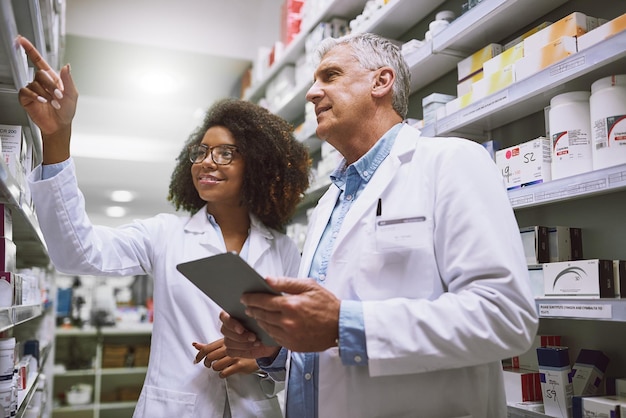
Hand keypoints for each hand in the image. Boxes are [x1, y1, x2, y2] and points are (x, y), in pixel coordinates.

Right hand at [16, 35, 77, 162]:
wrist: (60, 125)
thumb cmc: (66, 111)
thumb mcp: (72, 95)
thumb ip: (68, 80)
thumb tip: (66, 66)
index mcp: (52, 78)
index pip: (38, 61)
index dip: (30, 49)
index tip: (21, 40)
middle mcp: (41, 82)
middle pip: (40, 73)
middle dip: (51, 85)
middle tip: (58, 96)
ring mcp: (33, 89)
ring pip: (35, 83)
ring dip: (46, 94)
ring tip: (53, 103)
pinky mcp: (26, 98)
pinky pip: (26, 91)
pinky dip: (36, 96)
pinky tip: (43, 102)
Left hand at [192, 339, 259, 377]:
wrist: (260, 351)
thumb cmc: (242, 347)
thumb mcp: (226, 344)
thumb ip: (210, 346)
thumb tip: (195, 345)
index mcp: (224, 341)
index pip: (207, 348)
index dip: (199, 354)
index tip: (197, 360)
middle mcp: (229, 347)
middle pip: (210, 357)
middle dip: (206, 363)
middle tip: (208, 365)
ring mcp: (234, 356)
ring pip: (216, 366)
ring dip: (216, 368)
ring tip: (220, 367)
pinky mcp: (239, 365)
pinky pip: (224, 372)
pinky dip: (222, 374)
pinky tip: (226, 371)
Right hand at [220, 311, 282, 358]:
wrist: (270, 338)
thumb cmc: (264, 325)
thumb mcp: (262, 318)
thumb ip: (254, 314)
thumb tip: (252, 313)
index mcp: (233, 314)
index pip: (224, 316)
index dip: (231, 323)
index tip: (241, 329)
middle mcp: (229, 325)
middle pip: (224, 330)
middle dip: (240, 336)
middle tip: (253, 337)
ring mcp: (229, 338)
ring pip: (228, 342)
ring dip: (243, 344)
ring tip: (256, 342)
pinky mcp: (232, 349)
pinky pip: (231, 351)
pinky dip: (242, 351)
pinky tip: (253, 347)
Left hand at [242, 277, 340, 352]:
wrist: (341, 326)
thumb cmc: (326, 304)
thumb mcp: (309, 286)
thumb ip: (286, 282)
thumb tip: (267, 279)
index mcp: (291, 305)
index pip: (262, 301)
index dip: (251, 298)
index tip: (244, 297)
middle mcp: (287, 322)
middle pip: (261, 315)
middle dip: (252, 309)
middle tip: (247, 305)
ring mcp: (289, 336)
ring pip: (265, 327)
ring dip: (259, 320)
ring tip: (256, 314)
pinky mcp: (292, 345)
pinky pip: (274, 337)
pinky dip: (269, 330)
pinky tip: (269, 325)